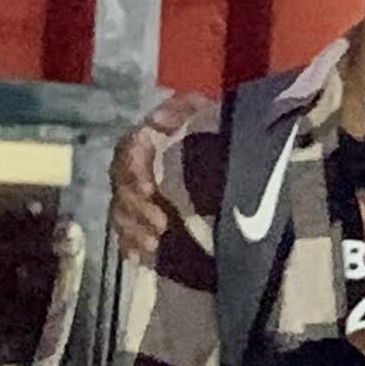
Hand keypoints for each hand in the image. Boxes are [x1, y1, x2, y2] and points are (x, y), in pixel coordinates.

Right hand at [111, 92, 208, 265]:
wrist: (243, 178)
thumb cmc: (223, 139)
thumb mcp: (210, 115)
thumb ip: (185, 109)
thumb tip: (157, 118)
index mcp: (151, 141)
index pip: (128, 151)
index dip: (133, 170)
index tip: (148, 190)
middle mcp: (139, 167)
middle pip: (121, 186)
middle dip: (136, 207)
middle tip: (160, 224)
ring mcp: (140, 198)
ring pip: (121, 212)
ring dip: (134, 229)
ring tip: (155, 244)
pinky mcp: (145, 222)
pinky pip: (127, 235)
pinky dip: (132, 245)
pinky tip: (143, 256)